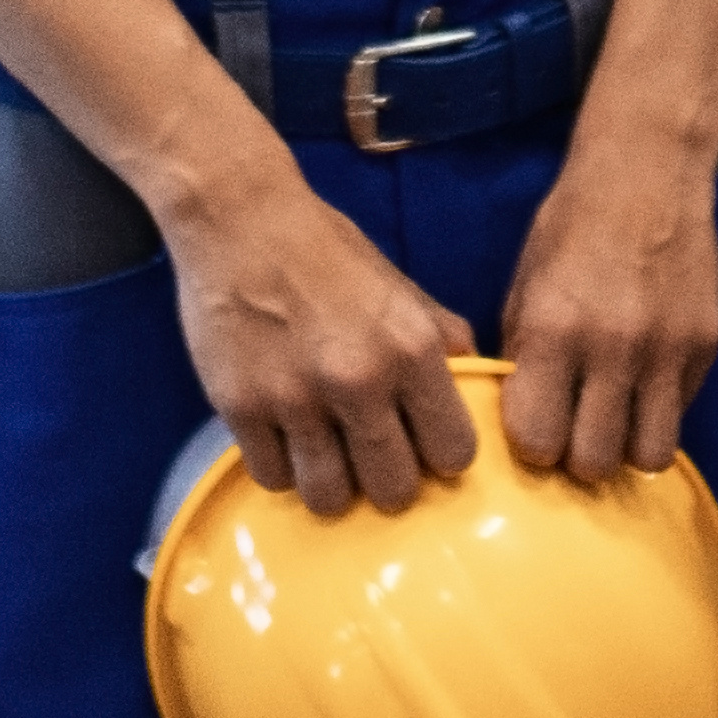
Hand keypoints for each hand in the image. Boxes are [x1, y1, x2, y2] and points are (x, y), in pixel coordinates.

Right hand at [173, 168, 485, 513]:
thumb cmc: (325, 251)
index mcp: (412, 348)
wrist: (239, 219)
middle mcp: (359, 379)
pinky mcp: (241, 408)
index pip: (454, 453)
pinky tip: (283, 436)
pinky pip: (272, 478)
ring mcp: (296, 398)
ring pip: (330, 498)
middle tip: (370, 457)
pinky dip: (280, 466)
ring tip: (325, 454)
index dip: (439, 454)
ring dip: (331, 483)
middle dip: (386, 481)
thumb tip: (478, 380)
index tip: (421, 443)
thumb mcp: (398, 286)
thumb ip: (440, 336)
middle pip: (393, 491)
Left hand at [489, 134, 717, 485]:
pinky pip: (681, 412)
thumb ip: (523, 358)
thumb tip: (523, 422)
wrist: (648, 172)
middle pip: (594, 462)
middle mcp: (612, 348)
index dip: (534, 444)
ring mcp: (667, 350)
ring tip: (615, 420)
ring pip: (649, 455)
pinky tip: (645, 379)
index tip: (537, 426)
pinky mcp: (706, 346)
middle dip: (579, 457)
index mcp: (553, 330)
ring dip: (627, 446)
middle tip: (575, 430)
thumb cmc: (571, 227)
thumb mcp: (525, 287)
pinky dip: (661, 409)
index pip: (538, 440)